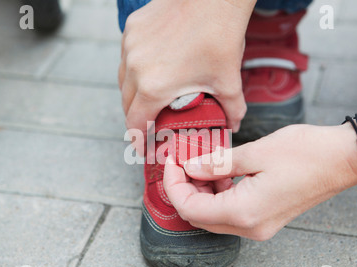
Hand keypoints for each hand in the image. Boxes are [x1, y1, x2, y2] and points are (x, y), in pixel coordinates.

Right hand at [119, 0, 254, 153]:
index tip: (142, 147)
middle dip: (137, 119)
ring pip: (122, 80)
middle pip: (126, 104)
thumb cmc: (219, 34)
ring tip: (150, 98)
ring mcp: (130, 46)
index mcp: (154, 86)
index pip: (136, 123)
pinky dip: (135, 68)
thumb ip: (232, 109)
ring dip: (133, 94)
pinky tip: (151, 69)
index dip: (138, 140)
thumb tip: (234, 123)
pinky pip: (127, 57)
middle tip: (150, 125)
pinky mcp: (132, 29)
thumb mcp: (228, 80)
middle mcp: (135, 67)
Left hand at [163, 124, 356, 240]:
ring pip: (212, 215)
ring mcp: (258, 226)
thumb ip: (216, 163)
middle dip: (184, 188)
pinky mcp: (264, 218)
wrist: (343, 159)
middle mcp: (250, 227)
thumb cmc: (307, 153)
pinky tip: (222, 171)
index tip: (172, 161)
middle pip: (198, 216)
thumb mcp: (255, 152)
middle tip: (183, 160)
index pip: (190, 209)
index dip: (173, 185)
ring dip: (201, 190)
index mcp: (245, 212)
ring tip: (204, 163)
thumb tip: (189, 167)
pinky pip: (229, 211)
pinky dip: (218, 193)